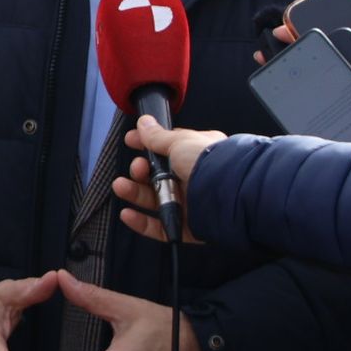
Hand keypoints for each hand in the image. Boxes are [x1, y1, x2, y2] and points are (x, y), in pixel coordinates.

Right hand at [114, 118, 222, 242]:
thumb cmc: (210, 163)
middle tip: (137, 168)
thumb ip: (158, 136)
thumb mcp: (180, 141)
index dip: (146, 144)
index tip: (130, 141)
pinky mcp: (188, 226)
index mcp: (196, 153)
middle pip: (157, 175)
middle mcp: (193, 178)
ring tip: (121, 186)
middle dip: (140, 170)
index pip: (166, 148)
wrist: (229, 193)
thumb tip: (144, 123)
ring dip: (135, 193)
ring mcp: (190, 202)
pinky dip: (142, 222)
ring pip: (155, 200)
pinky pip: (160, 226)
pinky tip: (128, 214)